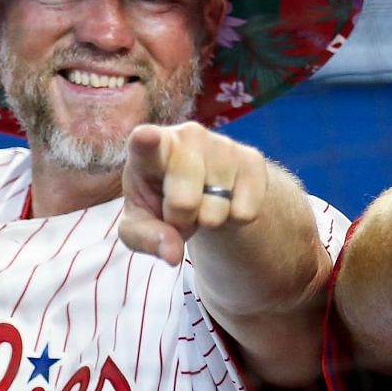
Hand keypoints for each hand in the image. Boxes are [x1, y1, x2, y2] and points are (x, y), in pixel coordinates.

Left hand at [119, 122, 268, 264]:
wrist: (200, 191)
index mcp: (147, 150)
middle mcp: (186, 136)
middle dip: (181, 220)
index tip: (146, 136)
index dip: (146, 141)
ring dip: (209, 220)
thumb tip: (172, 254)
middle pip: (184, 202)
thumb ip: (147, 239)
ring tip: (201, 203)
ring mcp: (221, 144)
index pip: (145, 143)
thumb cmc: (160, 204)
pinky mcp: (251, 159)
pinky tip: (225, 201)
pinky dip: (235, 219)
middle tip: (178, 211)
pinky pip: (246, 211)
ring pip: (217, 209)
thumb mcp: (140, 226)